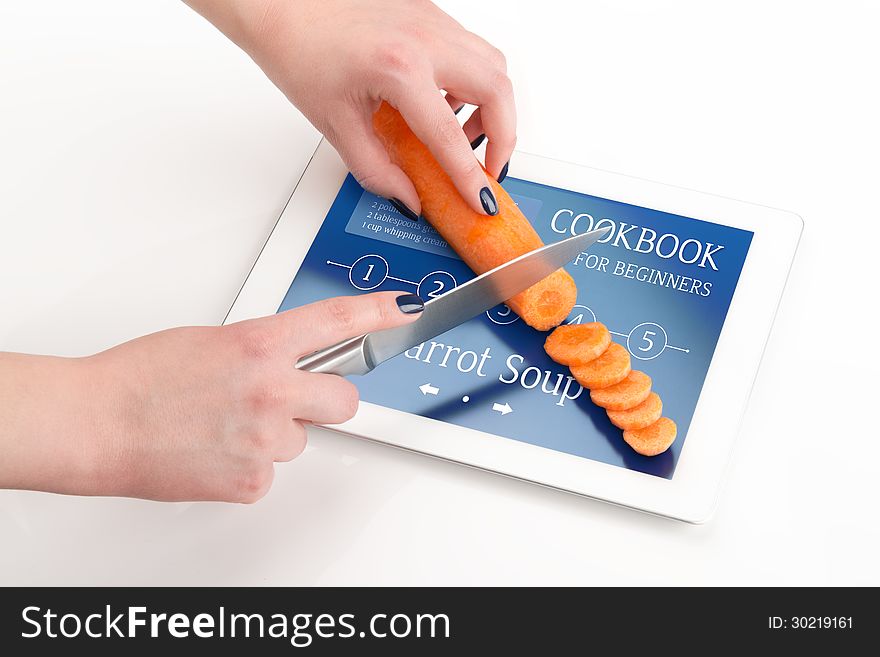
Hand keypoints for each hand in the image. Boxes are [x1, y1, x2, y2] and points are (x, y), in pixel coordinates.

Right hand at [0, 292, 422, 502]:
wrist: (96, 424)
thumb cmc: (139, 378)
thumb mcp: (211, 342)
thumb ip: (261, 350)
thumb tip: (287, 362)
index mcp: (259, 345)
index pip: (338, 322)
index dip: (379, 314)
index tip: (404, 309)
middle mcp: (271, 389)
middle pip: (343, 401)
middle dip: (323, 402)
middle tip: (286, 401)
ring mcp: (264, 438)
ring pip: (299, 440)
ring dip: (273, 435)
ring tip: (222, 427)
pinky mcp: (252, 480)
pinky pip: (270, 472)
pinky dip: (248, 467)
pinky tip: (213, 452)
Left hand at [186, 0, 515, 216]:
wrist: (283, 7)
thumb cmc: (300, 52)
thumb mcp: (336, 125)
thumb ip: (378, 171)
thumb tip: (409, 199)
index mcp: (398, 68)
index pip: (450, 136)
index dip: (470, 177)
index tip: (482, 201)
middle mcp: (425, 39)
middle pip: (497, 90)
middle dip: (504, 138)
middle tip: (488, 170)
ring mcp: (433, 21)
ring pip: (494, 66)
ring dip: (494, 108)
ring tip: (467, 138)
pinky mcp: (432, 14)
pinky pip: (473, 51)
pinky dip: (476, 83)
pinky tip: (448, 103)